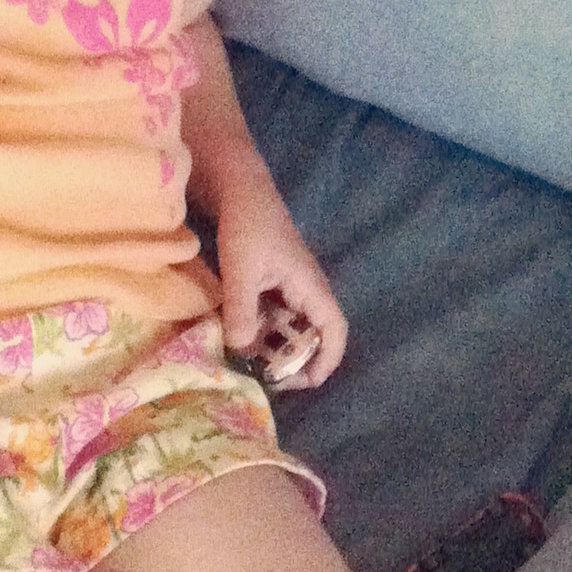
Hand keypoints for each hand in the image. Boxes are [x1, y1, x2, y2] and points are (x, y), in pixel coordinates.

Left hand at [215, 171, 347, 389]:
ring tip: (252, 364)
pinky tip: (240, 338)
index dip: (327, 359)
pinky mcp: (271, 282)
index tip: (308, 382)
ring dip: (275, 346)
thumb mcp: (241, 271)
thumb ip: (241, 311)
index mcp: (310, 286)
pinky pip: (273, 315)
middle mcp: (305, 290)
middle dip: (296, 360)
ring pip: (289, 327)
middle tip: (269, 379)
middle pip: (312, 334)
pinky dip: (261, 330)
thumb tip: (240, 351)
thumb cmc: (247, 225)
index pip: (334, 329)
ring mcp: (288, 286)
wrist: (238, 189)